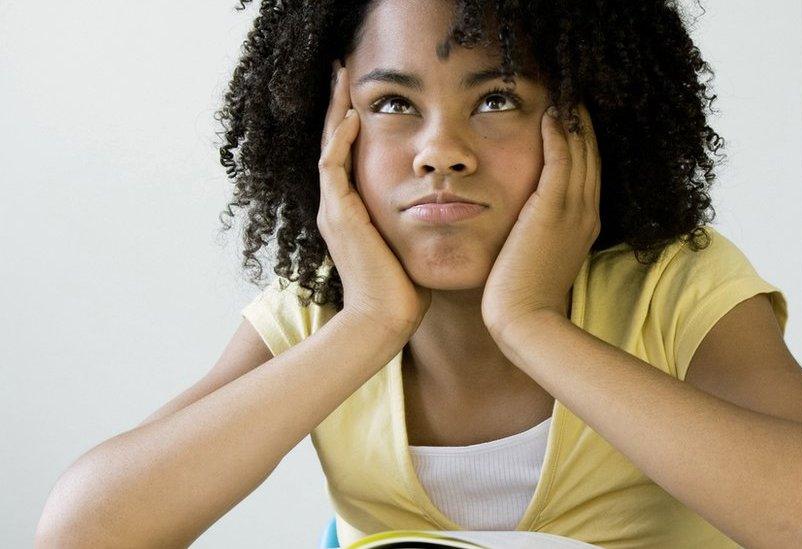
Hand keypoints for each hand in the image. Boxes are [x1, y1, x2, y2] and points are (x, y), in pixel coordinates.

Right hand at [317, 59, 430, 334]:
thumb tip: (445, 207)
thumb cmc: (405, 290)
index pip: (349, 155)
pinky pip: (333, 167)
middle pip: (333, 142)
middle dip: (338, 105)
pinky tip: (353, 116)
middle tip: (342, 71)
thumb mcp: (412, 243)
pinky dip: (341, 140)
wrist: (386, 320)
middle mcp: (338, 206)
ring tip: (342, 78)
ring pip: (329, 146)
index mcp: (353, 212)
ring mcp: (334, 210)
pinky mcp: (340, 216)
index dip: (354, 125)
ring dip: (335, 111)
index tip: (366, 95)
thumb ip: (417, 221)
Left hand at [481, 103, 601, 338]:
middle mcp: (586, 214)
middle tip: (575, 94)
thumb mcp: (538, 259)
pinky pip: (561, 161)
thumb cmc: (522, 297)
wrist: (524, 321)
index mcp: (584, 225)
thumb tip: (526, 225)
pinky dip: (560, 135)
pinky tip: (551, 114)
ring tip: (565, 93)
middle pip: (592, 156)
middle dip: (584, 124)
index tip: (574, 118)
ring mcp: (573, 212)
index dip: (584, 143)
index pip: (589, 173)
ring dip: (574, 121)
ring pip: (581, 153)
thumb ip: (539, 235)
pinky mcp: (552, 211)